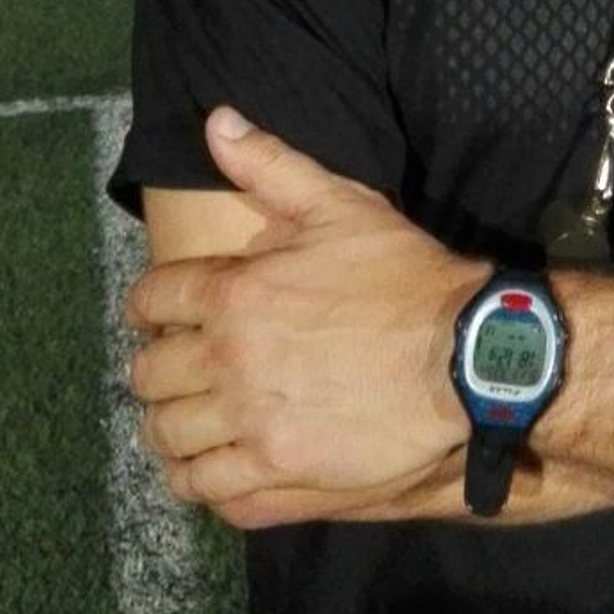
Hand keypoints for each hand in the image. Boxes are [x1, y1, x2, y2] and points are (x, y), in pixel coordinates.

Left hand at [125, 109, 481, 528]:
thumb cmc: (403, 277)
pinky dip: (202, 482)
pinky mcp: (279, 480)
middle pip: (149, 376)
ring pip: (169, 440)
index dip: (151, 304)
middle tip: (180, 367)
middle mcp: (229, 364)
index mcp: (235, 294)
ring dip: (171, 428)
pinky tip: (216, 467)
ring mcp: (252, 428)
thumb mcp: (342, 205)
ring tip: (191, 421)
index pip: (151, 299)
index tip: (162, 312)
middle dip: (157, 367)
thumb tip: (217, 120)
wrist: (465, 357)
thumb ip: (271, 164)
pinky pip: (211, 493)